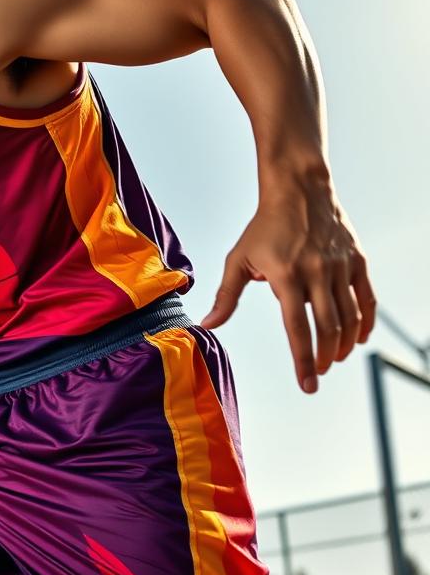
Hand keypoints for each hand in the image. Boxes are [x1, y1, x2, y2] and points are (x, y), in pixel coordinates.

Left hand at [199, 179, 375, 392]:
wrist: (298, 190)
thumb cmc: (264, 226)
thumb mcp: (239, 259)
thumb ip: (227, 296)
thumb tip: (207, 324)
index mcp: (286, 276)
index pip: (297, 328)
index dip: (302, 360)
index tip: (307, 384)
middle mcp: (317, 273)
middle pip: (328, 329)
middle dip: (323, 358)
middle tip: (318, 373)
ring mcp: (340, 267)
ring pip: (350, 317)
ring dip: (344, 344)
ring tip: (333, 358)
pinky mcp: (356, 261)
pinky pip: (367, 299)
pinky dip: (365, 322)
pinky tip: (359, 337)